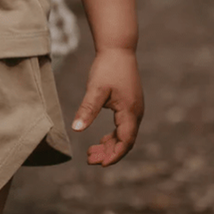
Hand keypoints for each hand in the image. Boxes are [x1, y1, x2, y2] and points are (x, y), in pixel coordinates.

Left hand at [72, 48, 143, 165]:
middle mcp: (136, 112)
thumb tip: (76, 129)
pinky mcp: (129, 105)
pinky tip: (100, 139)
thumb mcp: (96, 90)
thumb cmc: (107, 68)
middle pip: (125, 141)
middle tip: (90, 159)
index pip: (126, 141)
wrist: (118, 49)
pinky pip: (123, 127)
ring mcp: (134, 109)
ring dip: (109, 146)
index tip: (100, 164)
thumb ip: (87, 109)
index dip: (114, 155)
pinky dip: (112, 136)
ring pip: (124, 135)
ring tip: (91, 153)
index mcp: (130, 111)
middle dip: (109, 153)